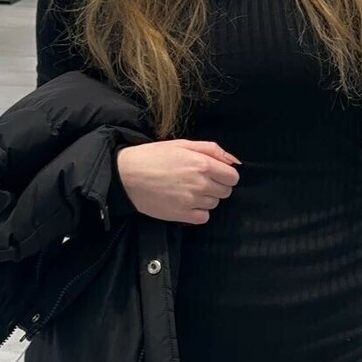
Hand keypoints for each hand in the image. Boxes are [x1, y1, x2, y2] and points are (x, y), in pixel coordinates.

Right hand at [117, 140, 239, 225]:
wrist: (126, 175)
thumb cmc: (154, 156)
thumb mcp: (183, 144)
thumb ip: (212, 150)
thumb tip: (235, 162)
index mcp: (203, 164)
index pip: (232, 177)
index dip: (225, 174)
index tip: (214, 173)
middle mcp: (201, 184)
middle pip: (226, 192)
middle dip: (216, 186)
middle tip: (198, 180)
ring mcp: (192, 201)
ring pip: (214, 204)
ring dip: (206, 198)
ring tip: (187, 190)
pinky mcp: (181, 215)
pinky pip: (203, 217)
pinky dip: (198, 211)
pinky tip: (185, 202)